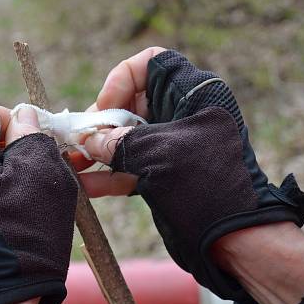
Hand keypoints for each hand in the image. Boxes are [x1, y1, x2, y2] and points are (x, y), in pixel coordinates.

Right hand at [80, 49, 303, 303]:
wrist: (232, 239)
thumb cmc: (205, 187)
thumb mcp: (159, 155)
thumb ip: (120, 143)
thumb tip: (89, 141)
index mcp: (193, 96)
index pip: (152, 64)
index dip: (123, 80)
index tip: (107, 107)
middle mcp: (182, 115)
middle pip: (131, 103)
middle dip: (101, 121)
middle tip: (80, 141)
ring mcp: (172, 147)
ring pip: (127, 137)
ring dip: (97, 150)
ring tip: (70, 163)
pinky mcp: (163, 175)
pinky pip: (129, 166)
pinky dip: (106, 174)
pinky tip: (82, 185)